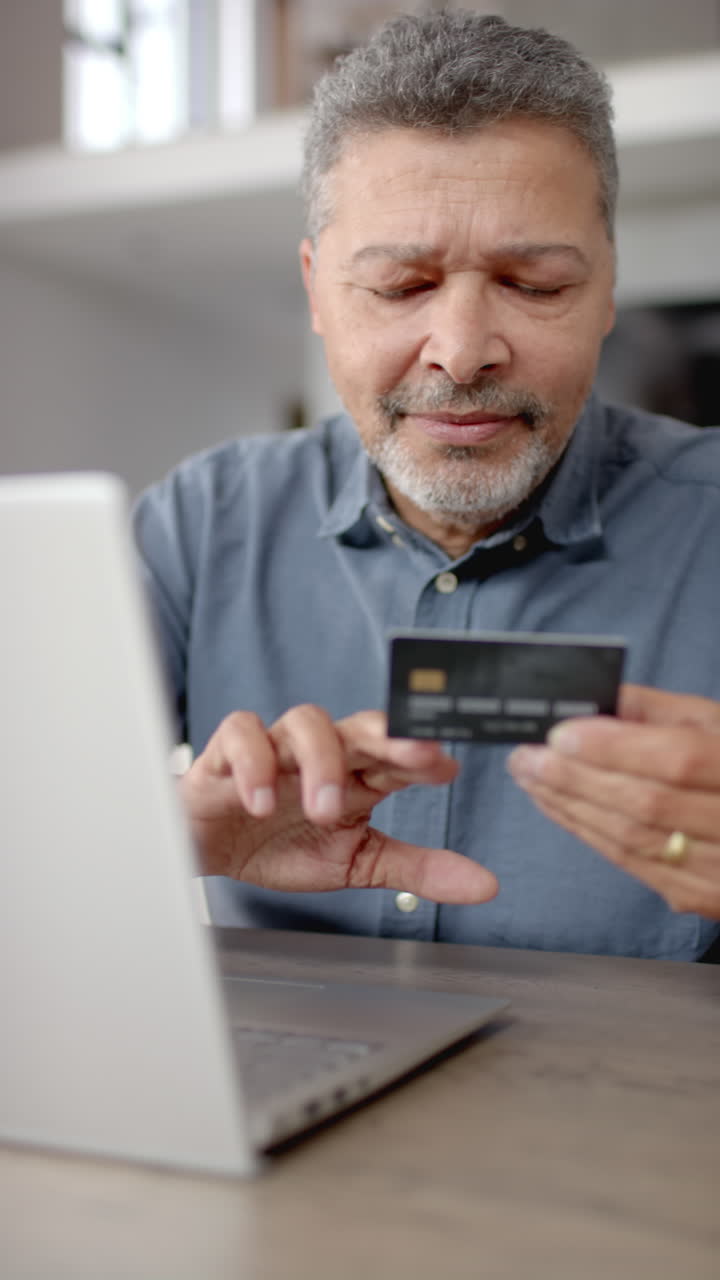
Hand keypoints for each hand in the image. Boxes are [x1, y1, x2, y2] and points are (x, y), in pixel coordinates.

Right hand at [180, 705, 497, 903]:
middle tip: (414, 754)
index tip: (446, 767)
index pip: (398, 754)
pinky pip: (242, 733)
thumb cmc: (282, 845)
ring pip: (307, 722)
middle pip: (361, 726)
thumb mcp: (356, 864)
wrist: (208, 850)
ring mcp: (276, 748)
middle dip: (390, 735)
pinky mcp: (227, 753)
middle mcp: (323, 753)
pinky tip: (261, 801)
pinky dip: (254, 763)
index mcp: (358, 775)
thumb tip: (486, 885)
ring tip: (324, 808)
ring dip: (321, 763)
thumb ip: (418, 869)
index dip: (422, 755)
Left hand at [507, 684, 719, 918]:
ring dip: (571, 807)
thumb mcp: (717, 724)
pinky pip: (634, 866)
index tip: (561, 735)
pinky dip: (589, 834)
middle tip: (526, 757)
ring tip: (530, 778)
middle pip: (646, 804)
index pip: (677, 761)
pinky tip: (559, 808)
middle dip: (575, 779)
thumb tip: (596, 699)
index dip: (615, 749)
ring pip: (634, 841)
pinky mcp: (699, 896)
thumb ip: (658, 711)